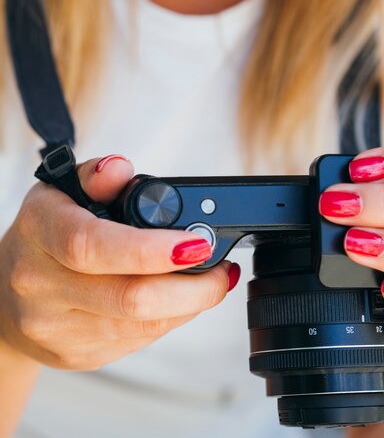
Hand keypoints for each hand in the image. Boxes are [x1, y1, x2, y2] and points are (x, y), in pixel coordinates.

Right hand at [0, 155, 238, 369]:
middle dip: (193, 287)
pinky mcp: (76, 355)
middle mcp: (42, 285)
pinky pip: (138, 341)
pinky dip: (169, 318)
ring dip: (189, 302)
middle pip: (129, 298)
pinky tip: (177, 297)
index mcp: (41, 232)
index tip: (198, 244)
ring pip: (142, 325)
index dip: (150, 249)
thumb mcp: (62, 191)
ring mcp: (57, 328)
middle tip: (221, 266)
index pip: (92, 245)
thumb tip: (120, 169)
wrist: (7, 297)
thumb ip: (96, 175)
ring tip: (208, 278)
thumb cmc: (46, 233)